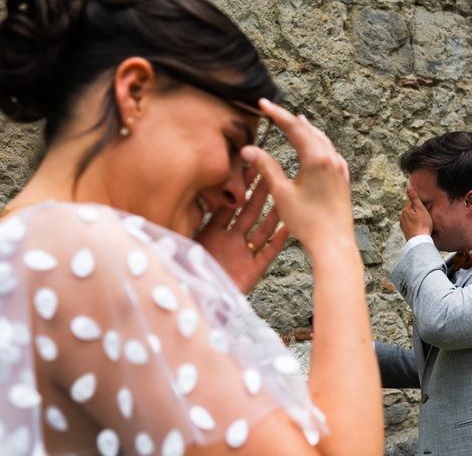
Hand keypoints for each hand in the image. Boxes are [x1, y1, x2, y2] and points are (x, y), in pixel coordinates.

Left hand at [195, 169, 288, 293]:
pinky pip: (267, 254)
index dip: (238, 188)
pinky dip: (277, 242)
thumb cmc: (183, 273)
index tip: (247, 168)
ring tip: (283, 196)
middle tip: (269, 173)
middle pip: (248, 213)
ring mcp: (242, 256)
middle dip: (259, 193)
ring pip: (261, 230)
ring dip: (272, 214)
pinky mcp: (252, 272)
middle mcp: (230, 242)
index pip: (229, 206)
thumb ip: (190, 222)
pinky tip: (287, 228)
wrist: (191, 303)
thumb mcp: (184, 243)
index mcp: (213, 233)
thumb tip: (191, 193)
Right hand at [240, 99, 352, 253]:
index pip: (294, 127)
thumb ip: (266, 167)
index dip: (277, 114)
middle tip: (274, 110)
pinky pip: (330, 152)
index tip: (263, 103)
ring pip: (322, 140)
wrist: (334, 243)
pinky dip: (318, 143)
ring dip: (306, 129)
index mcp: (317, 158)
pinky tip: (315, 147)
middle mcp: (332, 159)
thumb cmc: (307, 222)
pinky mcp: (343, 178)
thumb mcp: (281, 193)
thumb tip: (248, 149)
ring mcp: (340, 168)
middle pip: (309, 130)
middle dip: (290, 119)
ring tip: (296, 120)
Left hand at [399, 188, 432, 239]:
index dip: (419, 203)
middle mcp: (402, 216)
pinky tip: (419, 227)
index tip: (425, 206)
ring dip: (415, 217)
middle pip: (410, 209)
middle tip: (425, 215)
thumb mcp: (420, 209)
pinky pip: (410, 224)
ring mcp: (402, 224)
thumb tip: (409, 187)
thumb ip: (414, 198)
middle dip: (416, 210)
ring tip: (423, 221)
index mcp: (405, 209)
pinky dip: (414, 224)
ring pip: (409, 217)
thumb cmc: (422, 224)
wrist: (419, 241)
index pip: (411, 201)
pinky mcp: (405, 231)